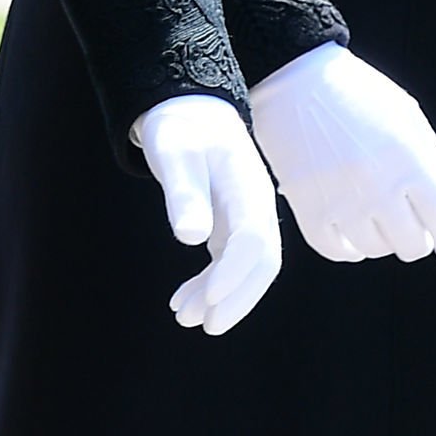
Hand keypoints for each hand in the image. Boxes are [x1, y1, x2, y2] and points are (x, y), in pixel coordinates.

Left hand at [132, 95, 282, 334]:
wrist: (188, 110)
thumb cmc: (180, 127)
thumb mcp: (174, 152)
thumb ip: (183, 192)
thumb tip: (192, 237)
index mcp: (247, 187)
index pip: (251, 238)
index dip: (234, 272)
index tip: (208, 297)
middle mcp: (254, 206)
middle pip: (262, 261)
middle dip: (238, 297)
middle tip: (206, 325)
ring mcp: (245, 218)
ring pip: (246, 268)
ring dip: (220, 298)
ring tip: (183, 318)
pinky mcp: (230, 227)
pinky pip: (227, 265)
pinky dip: (208, 286)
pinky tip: (181, 302)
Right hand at [249, 41, 435, 265]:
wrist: (295, 80)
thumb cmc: (358, 95)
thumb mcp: (407, 118)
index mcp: (411, 160)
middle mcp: (379, 185)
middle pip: (411, 245)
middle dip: (416, 240)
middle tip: (410, 226)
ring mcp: (341, 200)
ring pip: (374, 249)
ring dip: (381, 240)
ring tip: (376, 218)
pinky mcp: (308, 208)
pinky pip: (336, 250)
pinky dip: (348, 248)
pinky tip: (351, 232)